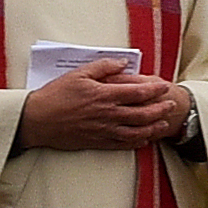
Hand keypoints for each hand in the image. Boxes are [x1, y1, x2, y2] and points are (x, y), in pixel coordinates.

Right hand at [20, 59, 193, 152]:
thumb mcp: (79, 73)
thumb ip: (104, 66)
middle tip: (170, 105)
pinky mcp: (97, 142)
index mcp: (105, 95)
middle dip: (160, 109)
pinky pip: (122, 145)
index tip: (164, 86)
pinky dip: (136, 142)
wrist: (37, 120)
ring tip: (164, 124)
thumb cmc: (56, 95)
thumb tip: (123, 63)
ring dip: (153, 128)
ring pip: (136, 132)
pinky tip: (144, 140)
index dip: (154, 89)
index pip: (138, 93)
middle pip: (142, 114)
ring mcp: (104, 131)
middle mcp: (108, 114)